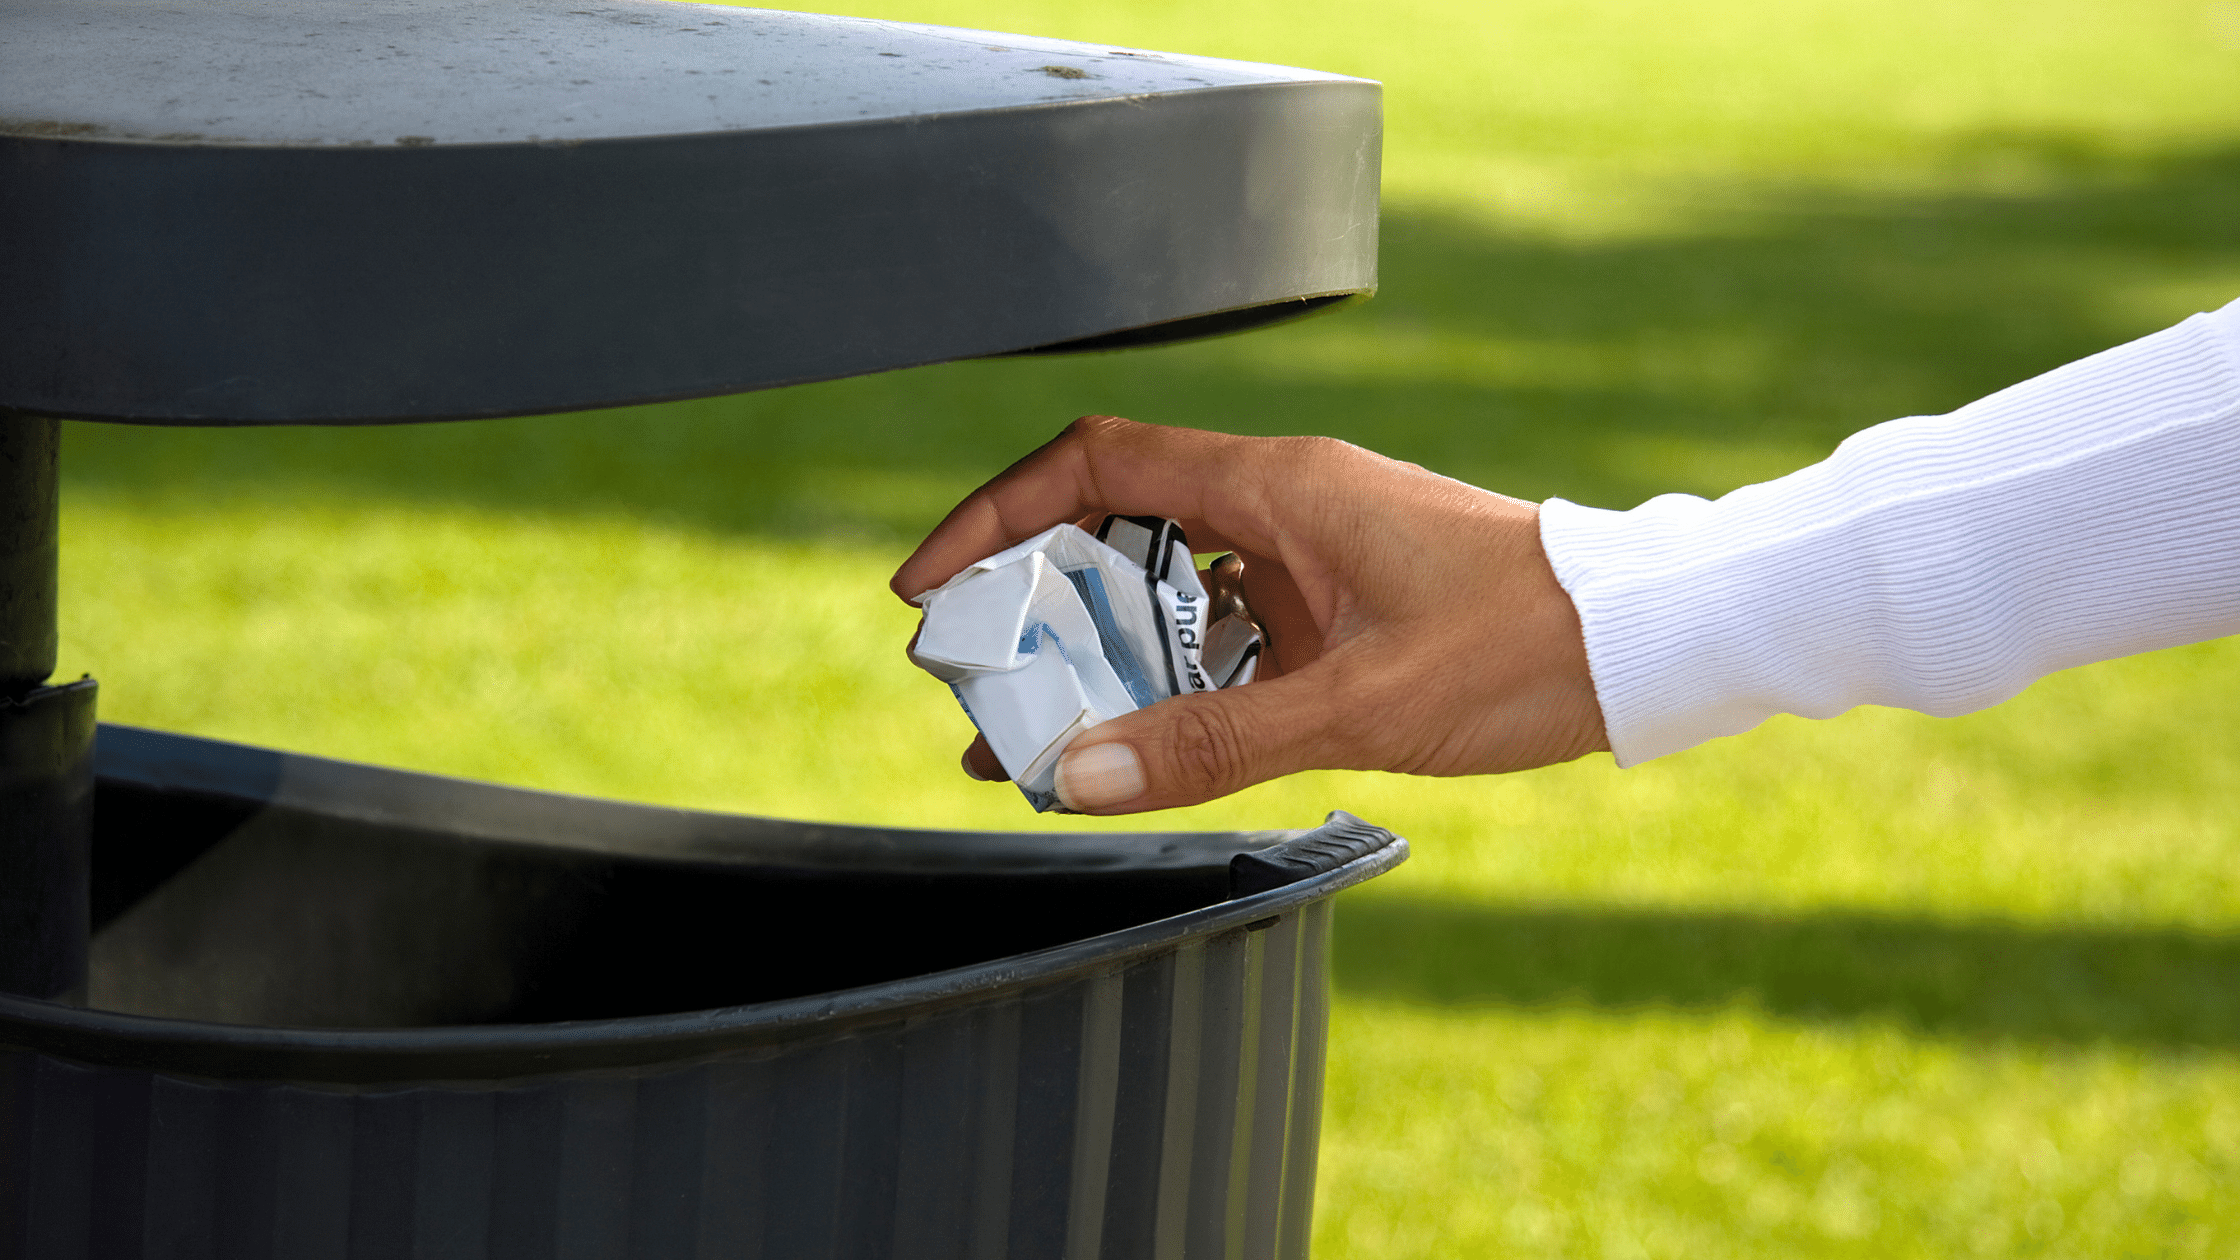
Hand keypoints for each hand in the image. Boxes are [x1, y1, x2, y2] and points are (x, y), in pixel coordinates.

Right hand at [891, 416, 1609, 812]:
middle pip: (1113, 529)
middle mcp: (1281, 508)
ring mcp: (1307, 559)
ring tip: (1037, 737)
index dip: (997, 514)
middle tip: (977, 679)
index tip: (935, 584)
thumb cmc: (1525, 644)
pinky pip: (1223, 636)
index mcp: (1278, 486)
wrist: (1641, 647)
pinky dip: (1171, 683)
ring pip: (1165, 591)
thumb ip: (1213, 742)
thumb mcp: (1358, 705)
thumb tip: (1079, 772)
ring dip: (1100, 657)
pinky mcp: (1335, 612)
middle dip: (1033, 604)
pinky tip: (1140, 747)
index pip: (1095, 465)